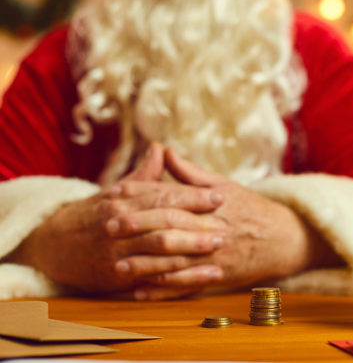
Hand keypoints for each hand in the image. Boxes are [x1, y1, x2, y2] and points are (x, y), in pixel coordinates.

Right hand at [7, 143, 226, 294]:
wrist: (54, 245)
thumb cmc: (92, 214)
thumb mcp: (114, 191)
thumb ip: (143, 175)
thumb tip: (161, 148)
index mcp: (122, 199)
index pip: (164, 195)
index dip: (194, 196)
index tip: (220, 196)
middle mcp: (119, 222)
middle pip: (165, 220)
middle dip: (198, 222)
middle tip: (226, 223)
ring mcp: (118, 249)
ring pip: (160, 247)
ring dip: (191, 247)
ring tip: (218, 246)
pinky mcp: (117, 274)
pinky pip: (152, 275)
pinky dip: (178, 276)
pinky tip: (199, 276)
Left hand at [136, 148, 343, 293]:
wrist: (286, 239)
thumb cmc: (253, 209)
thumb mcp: (226, 185)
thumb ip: (192, 173)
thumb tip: (164, 152)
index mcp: (212, 205)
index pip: (172, 199)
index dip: (142, 197)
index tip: (116, 195)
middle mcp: (213, 230)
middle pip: (170, 229)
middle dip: (138, 228)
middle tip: (108, 228)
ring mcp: (215, 256)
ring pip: (176, 261)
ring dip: (145, 264)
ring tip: (118, 265)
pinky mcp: (219, 276)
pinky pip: (187, 286)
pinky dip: (163, 290)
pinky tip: (141, 291)